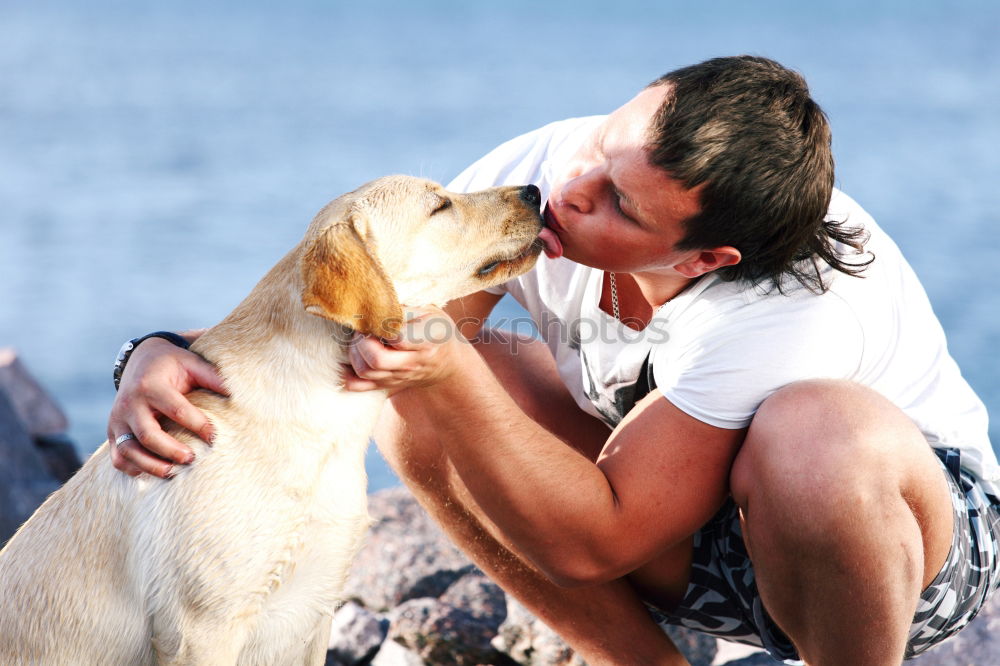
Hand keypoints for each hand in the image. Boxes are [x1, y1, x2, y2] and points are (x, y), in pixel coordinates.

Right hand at [107, 337, 227, 477]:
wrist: (139, 360)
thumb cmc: (172, 365)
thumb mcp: (192, 363)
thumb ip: (213, 377)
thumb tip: (236, 395)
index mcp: (152, 386)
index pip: (177, 410)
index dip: (198, 425)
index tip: (214, 437)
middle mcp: (130, 404)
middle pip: (149, 435)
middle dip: (172, 451)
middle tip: (192, 458)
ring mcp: (118, 419)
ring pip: (129, 450)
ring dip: (151, 466)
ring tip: (174, 472)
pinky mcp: (113, 431)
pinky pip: (117, 457)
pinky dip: (132, 469)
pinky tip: (153, 472)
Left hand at [343, 307, 469, 393]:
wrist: (447, 362)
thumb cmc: (436, 330)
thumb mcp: (430, 311)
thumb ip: (404, 309)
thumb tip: (374, 305)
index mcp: (427, 340)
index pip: (398, 338)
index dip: (382, 326)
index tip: (380, 317)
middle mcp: (413, 362)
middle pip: (376, 359)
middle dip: (362, 341)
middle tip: (365, 329)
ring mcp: (400, 377)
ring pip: (364, 371)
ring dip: (355, 353)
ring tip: (361, 340)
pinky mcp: (388, 385)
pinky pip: (358, 386)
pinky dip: (348, 373)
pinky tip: (352, 358)